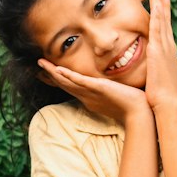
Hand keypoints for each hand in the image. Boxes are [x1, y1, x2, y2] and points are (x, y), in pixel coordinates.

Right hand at [37, 59, 151, 125]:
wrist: (139, 113)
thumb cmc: (130, 105)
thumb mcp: (115, 95)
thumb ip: (109, 90)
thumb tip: (110, 85)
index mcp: (89, 97)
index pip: (70, 86)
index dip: (57, 78)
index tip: (48, 71)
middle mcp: (86, 96)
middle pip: (64, 84)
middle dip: (50, 74)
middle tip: (38, 65)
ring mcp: (91, 94)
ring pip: (67, 82)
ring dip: (53, 72)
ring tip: (41, 63)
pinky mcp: (98, 89)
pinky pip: (80, 82)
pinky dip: (68, 76)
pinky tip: (58, 69)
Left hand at [141, 0, 176, 109]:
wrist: (167, 102)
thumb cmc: (160, 94)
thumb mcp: (154, 77)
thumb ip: (151, 69)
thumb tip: (146, 69)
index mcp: (165, 51)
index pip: (164, 27)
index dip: (163, 12)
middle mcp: (167, 45)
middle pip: (165, 17)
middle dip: (162, 0)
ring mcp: (164, 45)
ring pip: (162, 17)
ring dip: (159, 0)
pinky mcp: (159, 48)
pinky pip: (158, 27)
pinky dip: (159, 13)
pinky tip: (158, 2)